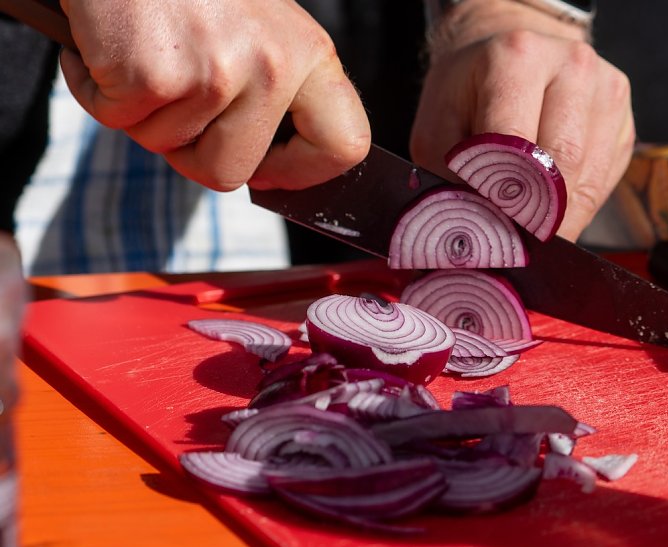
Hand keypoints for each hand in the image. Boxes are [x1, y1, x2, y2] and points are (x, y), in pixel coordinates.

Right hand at [58, 0, 369, 190]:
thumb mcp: (259, 26)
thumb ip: (274, 89)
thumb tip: (267, 169)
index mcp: (310, 53)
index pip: (345, 145)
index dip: (302, 172)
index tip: (267, 168)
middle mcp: (274, 65)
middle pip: (231, 172)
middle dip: (189, 154)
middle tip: (173, 106)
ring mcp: (217, 72)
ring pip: (167, 147)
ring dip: (140, 111)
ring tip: (142, 50)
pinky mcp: (156, 74)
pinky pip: (117, 119)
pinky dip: (96, 89)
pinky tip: (106, 44)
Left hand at [410, 0, 634, 240]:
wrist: (507, 53)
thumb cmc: (466, 94)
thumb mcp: (437, 130)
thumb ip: (449, 180)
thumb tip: (472, 241)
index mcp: (517, 58)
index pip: (517, 150)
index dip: (504, 205)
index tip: (493, 242)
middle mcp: (572, 66)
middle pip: (562, 167)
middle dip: (536, 221)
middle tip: (514, 253)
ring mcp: (607, 91)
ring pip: (587, 182)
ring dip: (558, 221)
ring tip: (528, 239)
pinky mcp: (624, 120)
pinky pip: (603, 183)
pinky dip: (576, 209)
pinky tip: (551, 213)